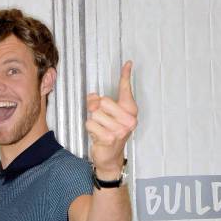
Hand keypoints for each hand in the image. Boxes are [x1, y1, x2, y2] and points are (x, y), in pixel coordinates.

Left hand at [86, 60, 137, 177]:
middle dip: (95, 107)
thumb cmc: (111, 133)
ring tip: (99, 129)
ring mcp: (119, 130)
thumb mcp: (113, 117)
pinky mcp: (108, 138)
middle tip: (99, 117)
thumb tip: (94, 94)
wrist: (111, 157)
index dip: (125, 76)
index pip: (126, 90)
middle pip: (102, 101)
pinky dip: (90, 129)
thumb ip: (107, 102)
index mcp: (131, 111)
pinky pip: (90, 124)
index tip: (128, 63)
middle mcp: (128, 120)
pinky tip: (97, 135)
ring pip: (94, 113)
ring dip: (93, 121)